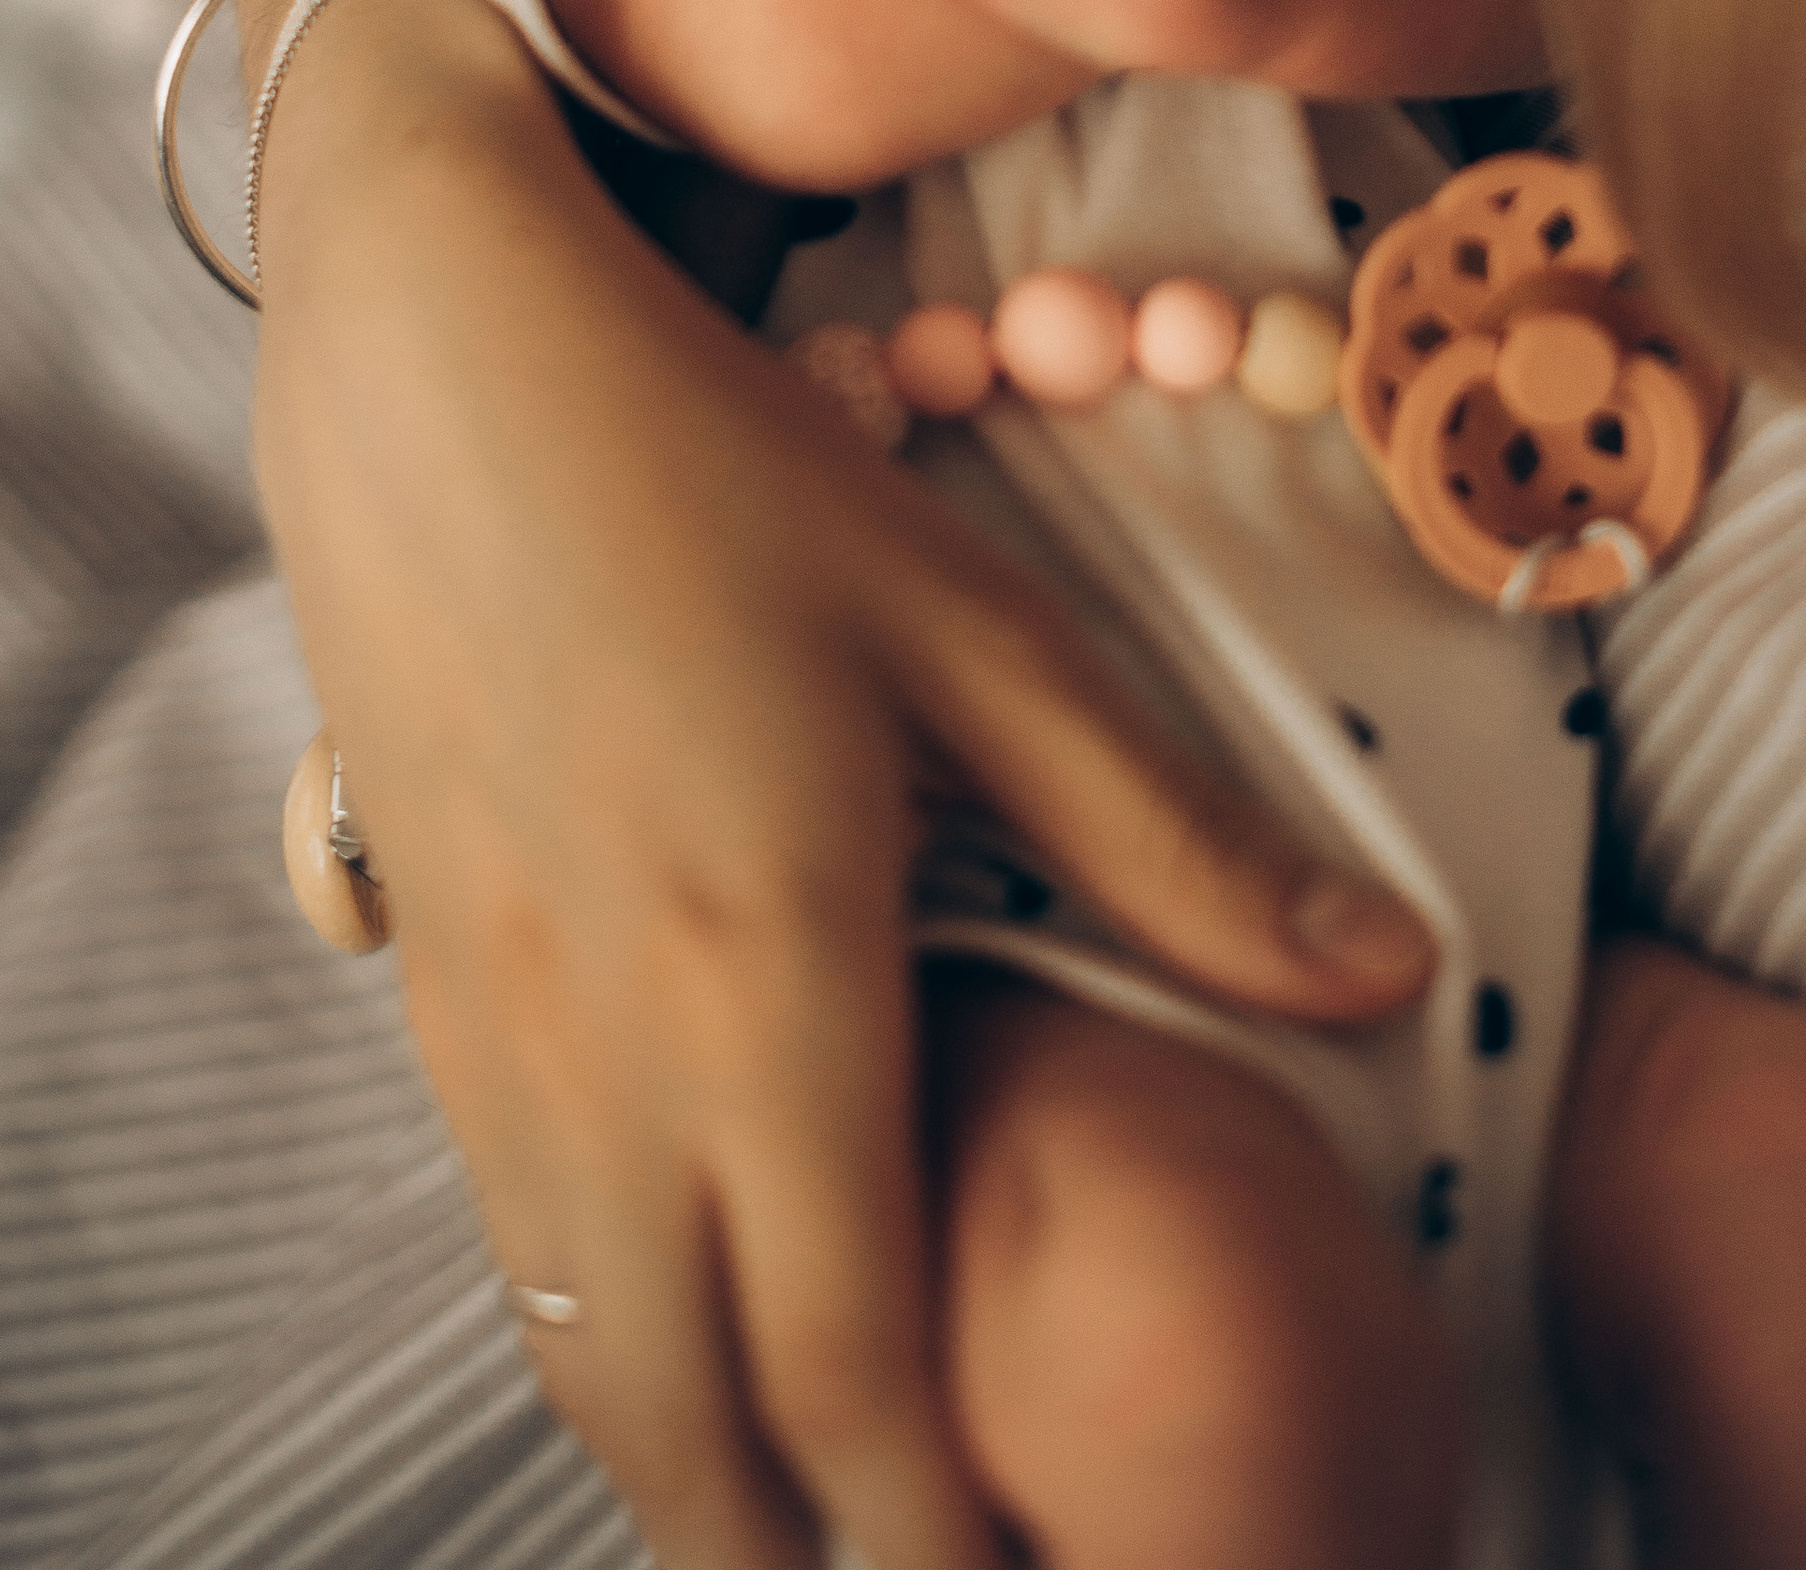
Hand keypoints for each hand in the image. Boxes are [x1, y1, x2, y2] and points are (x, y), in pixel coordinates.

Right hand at [253, 0, 1435, 1569]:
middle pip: (687, 1423)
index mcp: (766, 981)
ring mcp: (487, 1027)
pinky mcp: (422, 975)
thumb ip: (1169, 832)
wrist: (430, 355)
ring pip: (577, 1346)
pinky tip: (674, 1315)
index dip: (932, 1530)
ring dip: (686, 1456)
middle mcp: (605, 1050)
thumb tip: (1384, 974)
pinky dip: (598, 1331)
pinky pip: (512, 1233)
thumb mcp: (974, 625)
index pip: (849, 1370)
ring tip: (802, 1509)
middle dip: (794, 1549)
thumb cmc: (725, 467)